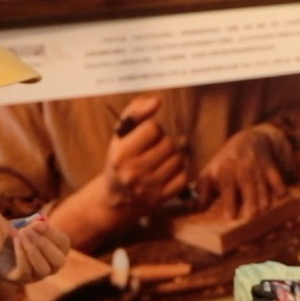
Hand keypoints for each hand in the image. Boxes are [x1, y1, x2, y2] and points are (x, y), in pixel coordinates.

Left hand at [0, 215, 70, 283]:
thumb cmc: (13, 234)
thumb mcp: (23, 225)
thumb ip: (33, 222)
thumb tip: (42, 220)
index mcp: (56, 251)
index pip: (64, 244)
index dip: (52, 233)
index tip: (37, 223)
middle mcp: (50, 266)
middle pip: (58, 261)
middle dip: (44, 244)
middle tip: (27, 230)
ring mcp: (36, 275)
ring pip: (43, 269)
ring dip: (32, 250)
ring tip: (21, 234)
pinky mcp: (20, 279)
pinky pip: (25, 270)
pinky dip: (21, 254)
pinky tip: (15, 241)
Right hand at [103, 95, 189, 218]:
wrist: (114, 199)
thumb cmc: (120, 161)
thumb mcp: (120, 135)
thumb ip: (135, 112)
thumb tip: (156, 101)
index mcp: (121, 154)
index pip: (153, 128)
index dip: (153, 128)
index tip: (146, 136)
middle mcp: (133, 173)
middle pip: (168, 143)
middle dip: (164, 142)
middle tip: (154, 149)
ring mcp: (148, 188)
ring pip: (178, 159)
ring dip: (173, 157)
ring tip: (160, 161)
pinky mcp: (161, 199)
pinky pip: (184, 176)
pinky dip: (179, 172)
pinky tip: (168, 172)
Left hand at [196, 123, 298, 219]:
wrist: (249, 139)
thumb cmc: (225, 162)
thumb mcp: (210, 171)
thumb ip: (203, 188)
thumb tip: (197, 208)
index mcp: (225, 167)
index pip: (227, 185)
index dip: (228, 201)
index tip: (229, 217)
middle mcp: (242, 165)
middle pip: (246, 183)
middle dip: (249, 199)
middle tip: (250, 216)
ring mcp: (257, 165)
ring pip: (261, 182)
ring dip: (263, 195)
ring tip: (263, 209)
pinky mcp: (270, 165)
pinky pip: (276, 176)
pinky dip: (279, 185)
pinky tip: (281, 196)